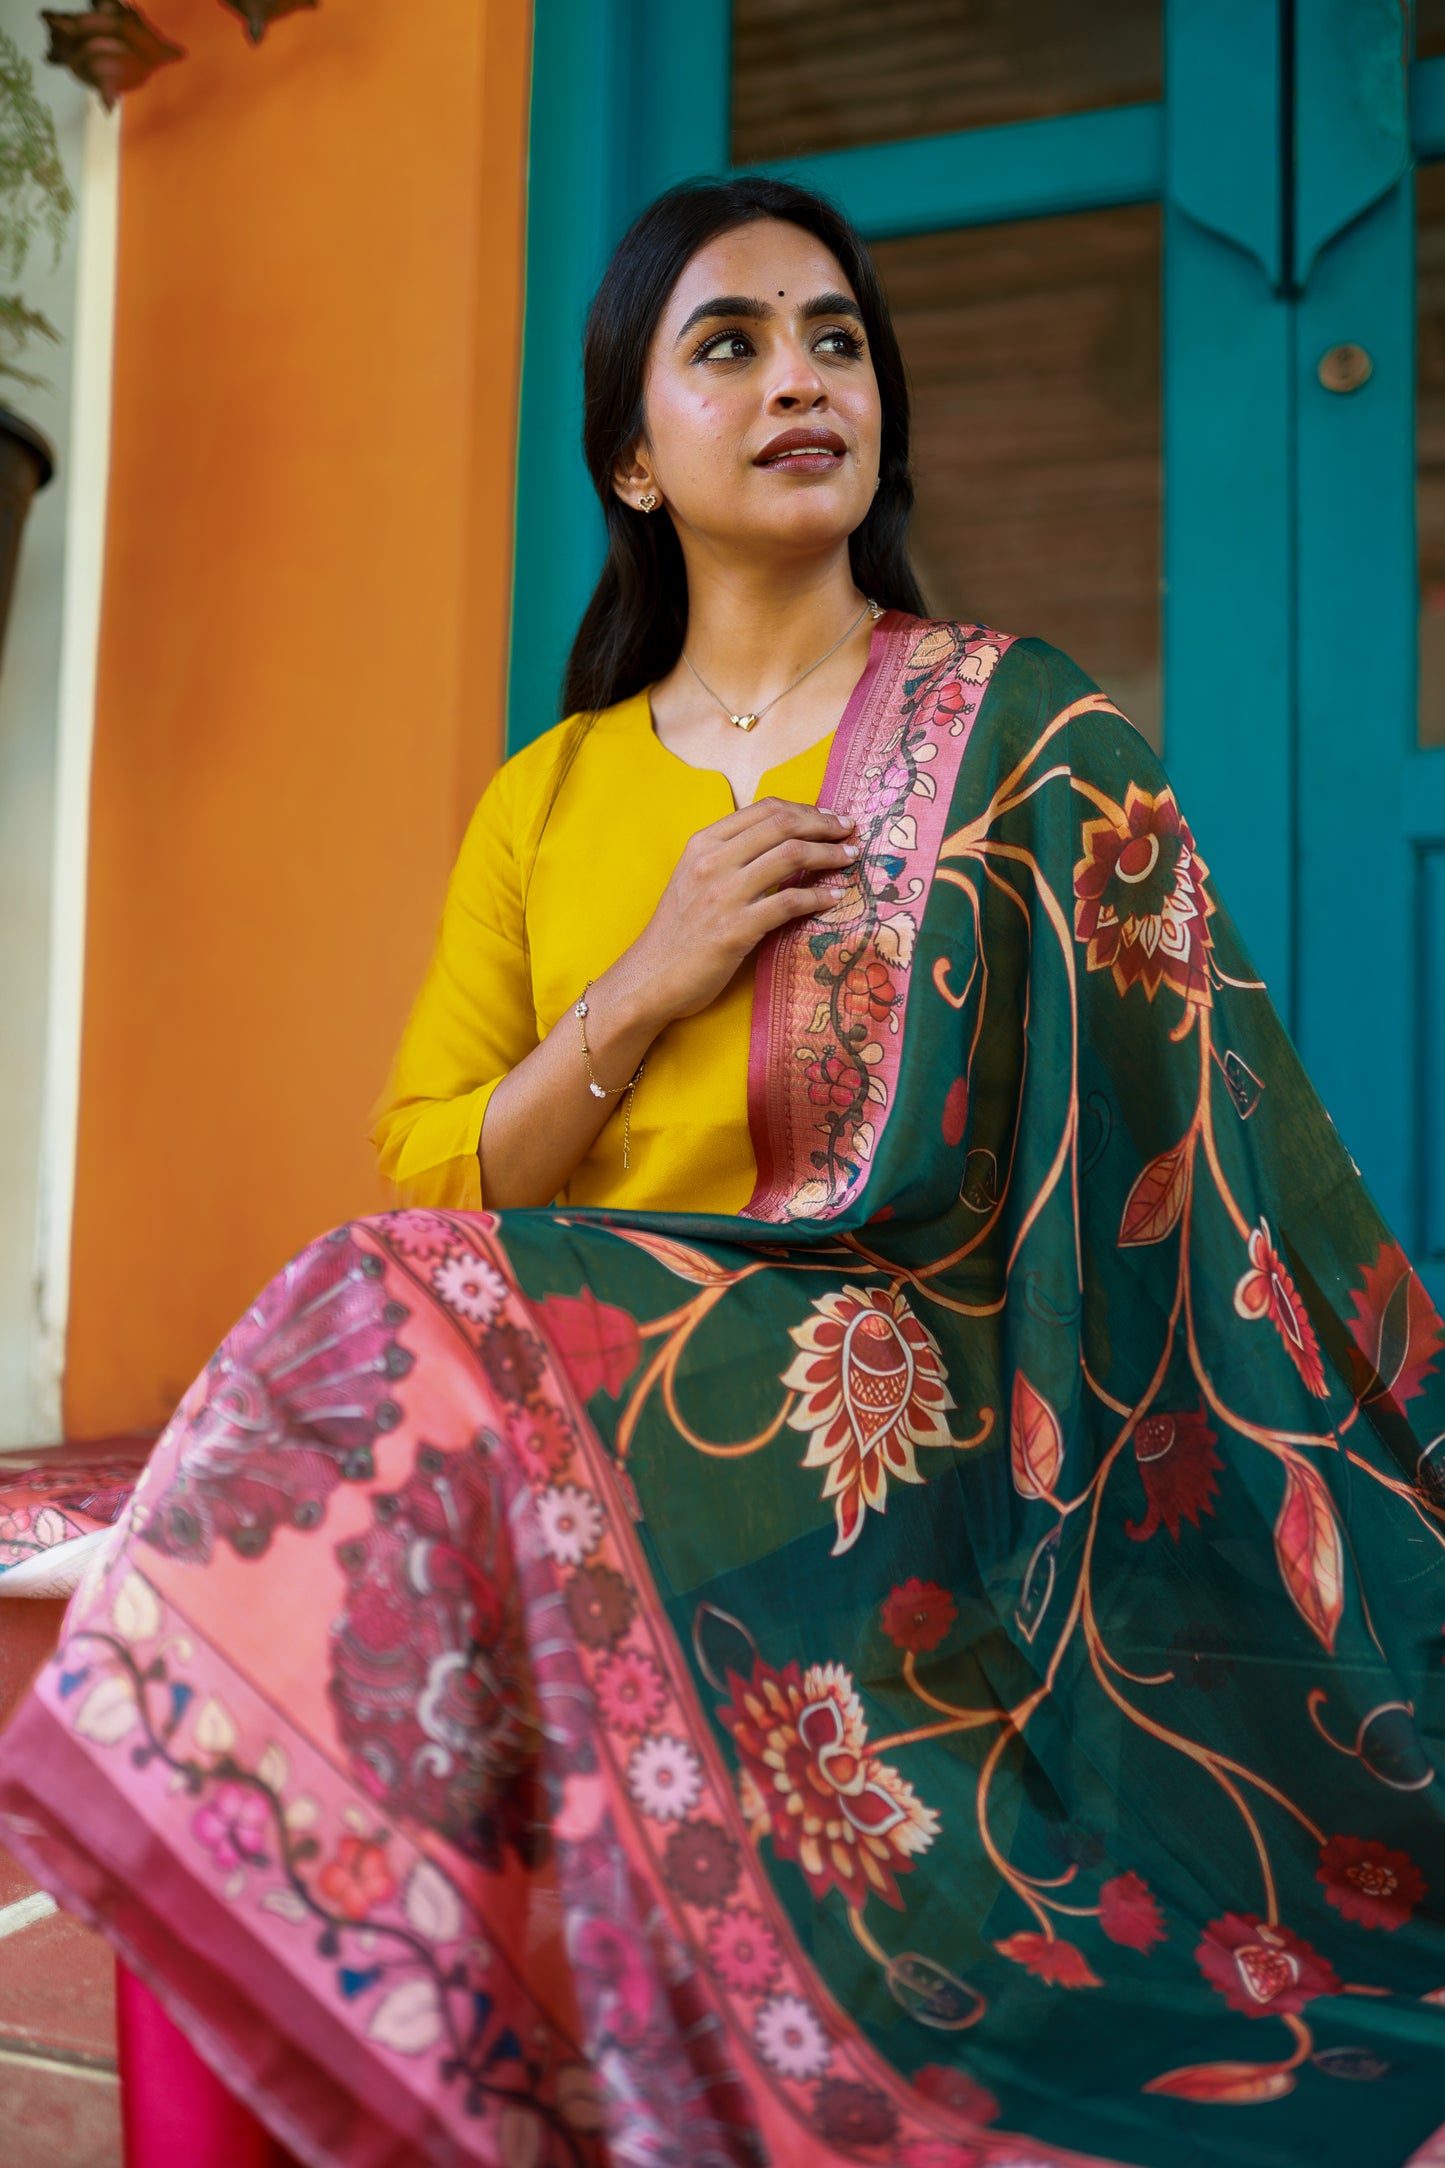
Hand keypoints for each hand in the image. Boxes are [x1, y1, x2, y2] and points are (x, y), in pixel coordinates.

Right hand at [622, 797, 857, 1026]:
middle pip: (783, 825)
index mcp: (703, 843)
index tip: (830, 817)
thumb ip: (729, 855)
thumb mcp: (694, 878)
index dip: (805, 809)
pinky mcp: (736, 929)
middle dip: (824, 825)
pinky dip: (820, 897)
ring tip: (850, 858)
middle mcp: (713, 861)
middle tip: (850, 832)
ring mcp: (724, 894)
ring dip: (829, 854)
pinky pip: (790, 902)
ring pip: (791, 855)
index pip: (764, 809)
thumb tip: (780, 841)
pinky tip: (835, 898)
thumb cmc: (677, 931)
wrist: (650, 977)